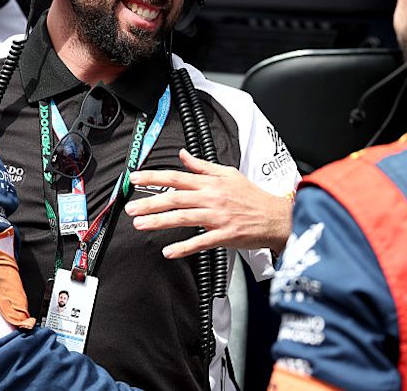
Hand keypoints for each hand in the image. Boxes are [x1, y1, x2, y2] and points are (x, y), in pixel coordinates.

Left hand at [125, 148, 292, 258]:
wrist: (275, 216)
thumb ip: (202, 166)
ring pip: (183, 217)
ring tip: (141, 224)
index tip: (136, 179)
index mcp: (211, 183)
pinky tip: (169, 251)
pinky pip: (201, 242)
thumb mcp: (228, 174)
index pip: (176, 177)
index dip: (154, 177)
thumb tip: (184, 155)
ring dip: (160, 221)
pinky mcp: (224, 235)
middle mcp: (211, 198)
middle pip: (175, 198)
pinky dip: (184, 247)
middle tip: (131, 207)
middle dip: (150, 202)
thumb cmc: (252, 196)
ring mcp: (217, 217)